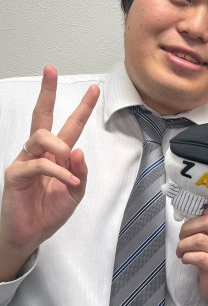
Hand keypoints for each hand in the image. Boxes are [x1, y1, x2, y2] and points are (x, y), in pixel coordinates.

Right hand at [0, 66, 98, 280]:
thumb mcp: (76, 192)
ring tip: (68, 163)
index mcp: (56, 155)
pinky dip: (58, 171)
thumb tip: (78, 150)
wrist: (29, 234)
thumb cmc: (50, 211)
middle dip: (47, 92)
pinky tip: (67, 182)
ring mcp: (25, 161)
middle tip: (51, 70)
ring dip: (60, 146)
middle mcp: (39, 153)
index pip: (70, 125)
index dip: (82, 107)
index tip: (95, 88)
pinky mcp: (15, 175)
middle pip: (42, 116)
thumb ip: (80, 172)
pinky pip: (39, 164)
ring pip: (41, 136)